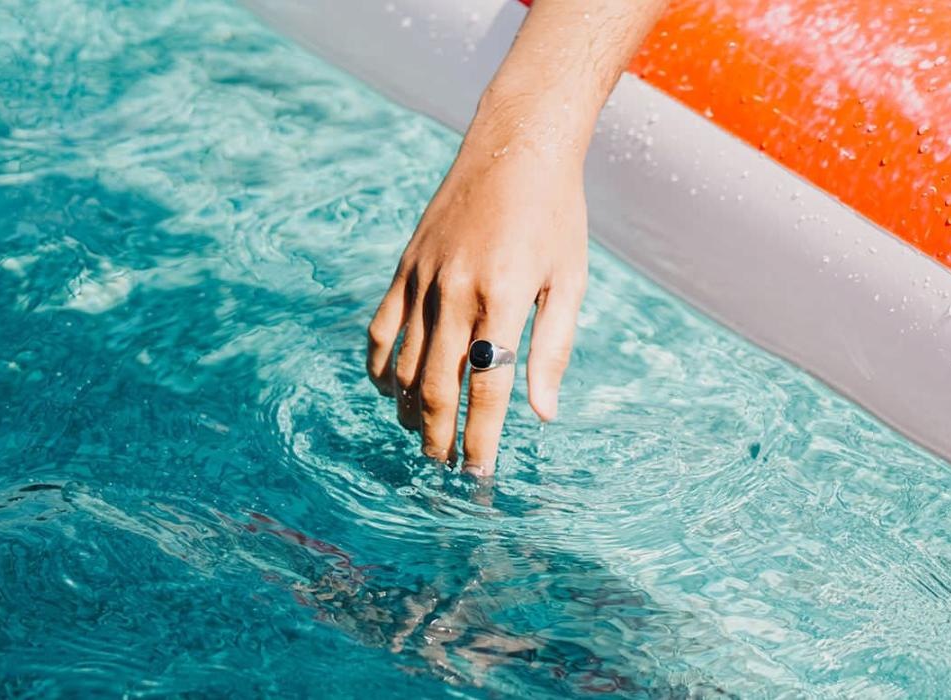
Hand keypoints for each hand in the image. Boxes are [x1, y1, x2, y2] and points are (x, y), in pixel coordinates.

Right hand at [366, 128, 586, 474]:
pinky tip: (390, 391)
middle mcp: (457, 289)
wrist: (516, 147)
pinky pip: (381, 328)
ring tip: (423, 439)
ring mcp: (424, 277)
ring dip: (410, 410)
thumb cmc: (556, 216)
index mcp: (506, 297)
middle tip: (444, 469)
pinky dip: (379, 366)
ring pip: (403, 363)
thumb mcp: (570, 281)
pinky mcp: (405, 266)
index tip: (478, 476)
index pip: (487, 386)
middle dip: (439, 436)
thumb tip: (542, 415)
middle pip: (436, 385)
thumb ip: (554, 348)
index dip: (480, 439)